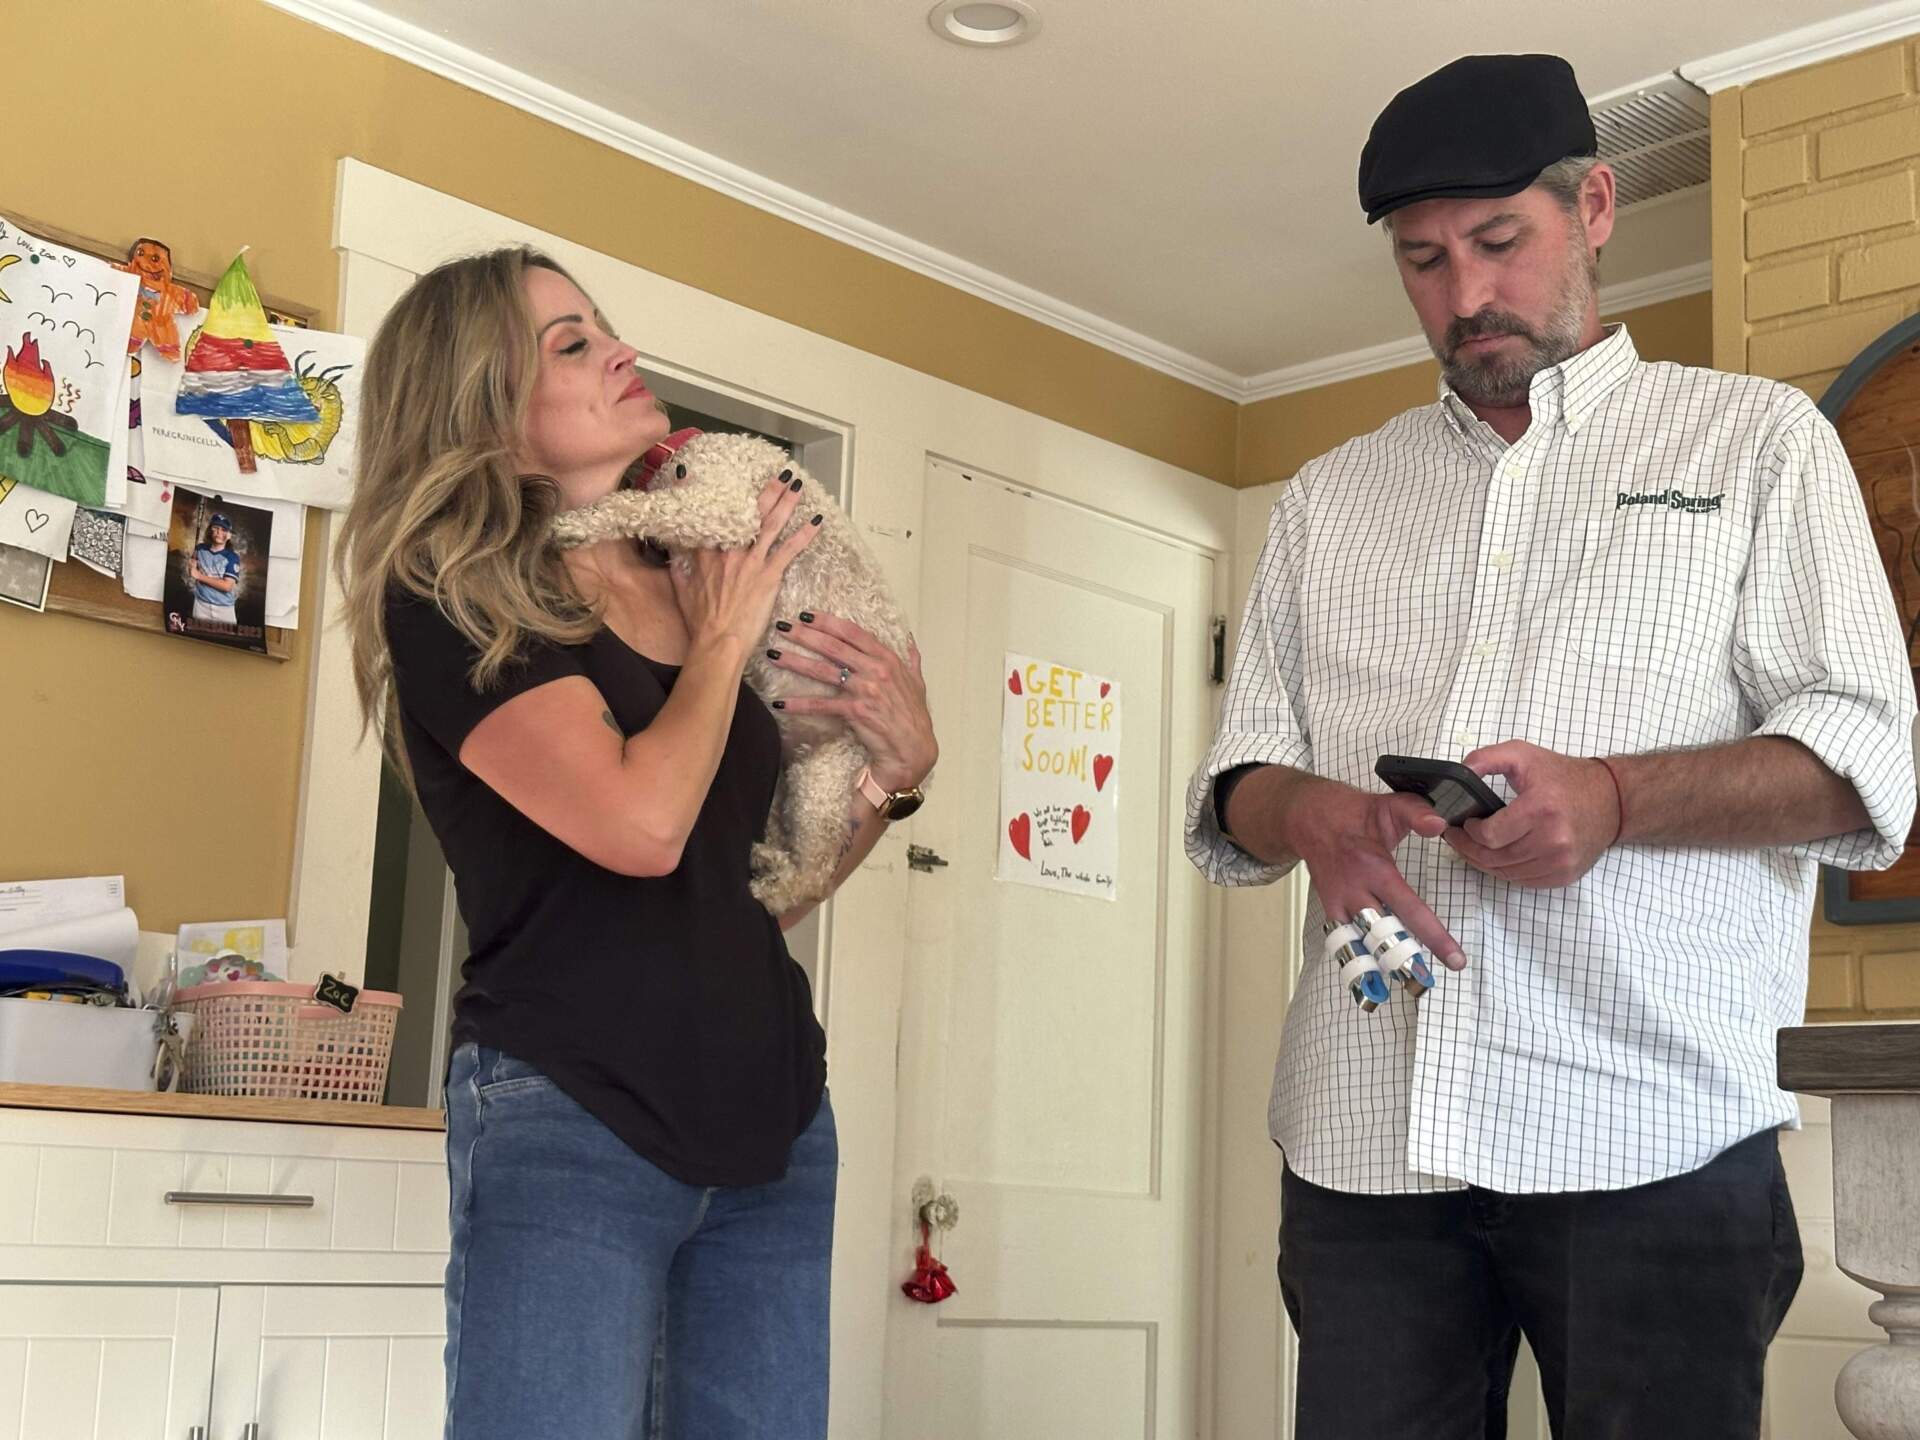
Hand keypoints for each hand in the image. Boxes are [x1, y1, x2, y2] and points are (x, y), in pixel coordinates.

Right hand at [670, 474, 818, 655]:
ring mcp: (751, 561)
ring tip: (797, 485)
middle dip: (766, 491)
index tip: (694, 473)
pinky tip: (817, 521)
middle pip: (749, 514)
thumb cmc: (701, 622)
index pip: (706, 517)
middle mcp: (730, 551)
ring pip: (771, 524)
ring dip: (786, 503)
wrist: (718, 641)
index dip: (699, 494)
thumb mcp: (682, 590)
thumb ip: (678, 567)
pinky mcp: (769, 575)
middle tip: (780, 475)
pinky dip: (804, 534)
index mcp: (707, 554)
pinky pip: (789, 549)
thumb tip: (673, 551)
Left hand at [767, 613, 937, 790]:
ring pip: (823, 671)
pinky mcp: (855, 711)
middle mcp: (876, 670)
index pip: (853, 632)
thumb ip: (912, 659)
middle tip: (783, 626)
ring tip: (774, 654)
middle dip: (806, 634)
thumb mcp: (918, 683)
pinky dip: (800, 704)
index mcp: (888, 659)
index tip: (807, 614)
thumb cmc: (915, 718)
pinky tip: (781, 702)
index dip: (828, 622)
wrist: (913, 750)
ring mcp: (865, 690)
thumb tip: (909, 640)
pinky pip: (822, 705)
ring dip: (796, 661)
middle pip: (834, 646)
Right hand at [1279, 776, 1465, 968]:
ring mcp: (1339, 904)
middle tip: (1426, 983)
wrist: (1308, 818)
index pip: (1410, 910)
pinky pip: (1346, 943)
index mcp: (1375, 868)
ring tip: (1406, 984)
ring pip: (1362, 946)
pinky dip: (1360, 959)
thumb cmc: (1354, 813)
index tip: (1456, 960)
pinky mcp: (1330, 910)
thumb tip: (1441, 823)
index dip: (1435, 937)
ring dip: (1383, 965)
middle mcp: (1355, 892)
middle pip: (1383, 938)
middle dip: (1405, 961)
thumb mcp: (1390, 805)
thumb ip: (1418, 813)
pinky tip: (1375, 978)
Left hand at [1445, 740, 1619, 887]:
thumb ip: (1487, 758)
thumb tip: (1460, 771)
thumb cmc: (1564, 777)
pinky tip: (1497, 858)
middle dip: (1468, 850)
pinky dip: (1506, 872)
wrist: (1611, 800)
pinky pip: (1524, 881)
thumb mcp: (1523, 754)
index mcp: (1541, 809)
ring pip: (1506, 873)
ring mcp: (1561, 861)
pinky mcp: (1566, 875)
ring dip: (1484, 863)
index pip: (1490, 835)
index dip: (1469, 832)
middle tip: (1457, 839)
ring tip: (1473, 848)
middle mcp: (1553, 840)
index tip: (1463, 823)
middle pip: (1495, 858)